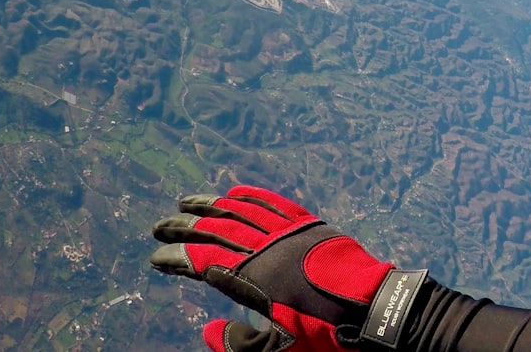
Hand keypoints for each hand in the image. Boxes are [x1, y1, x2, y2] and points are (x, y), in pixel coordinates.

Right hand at [151, 185, 426, 351]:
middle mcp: (266, 248)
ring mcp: (288, 232)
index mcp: (252, 278)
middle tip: (160, 225)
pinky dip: (251, 196)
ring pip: (242, 211)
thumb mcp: (278, 349)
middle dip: (185, 227)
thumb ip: (239, 344)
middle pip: (216, 230)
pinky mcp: (309, 225)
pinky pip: (274, 204)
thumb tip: (208, 331)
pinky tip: (234, 192)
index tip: (157, 257)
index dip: (176, 258)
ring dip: (212, 205)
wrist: (373, 308)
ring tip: (188, 202)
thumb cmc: (324, 333)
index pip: (202, 261)